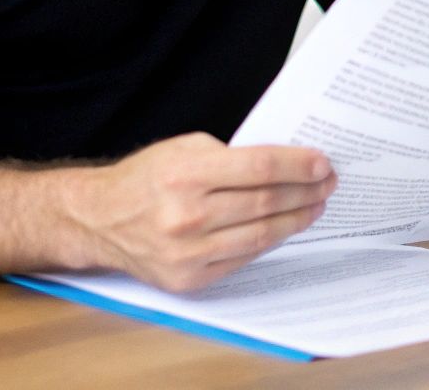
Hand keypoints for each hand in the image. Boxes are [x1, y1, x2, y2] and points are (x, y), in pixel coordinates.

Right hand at [72, 133, 334, 292]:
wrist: (100, 220)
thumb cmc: (146, 178)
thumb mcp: (183, 149)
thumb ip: (230, 156)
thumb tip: (286, 163)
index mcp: (185, 174)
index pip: (259, 168)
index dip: (298, 165)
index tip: (323, 163)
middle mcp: (186, 216)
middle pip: (265, 203)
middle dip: (306, 191)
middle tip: (328, 183)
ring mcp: (187, 253)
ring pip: (261, 235)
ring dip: (297, 220)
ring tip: (316, 205)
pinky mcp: (189, 279)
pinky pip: (243, 258)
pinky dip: (269, 242)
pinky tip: (285, 227)